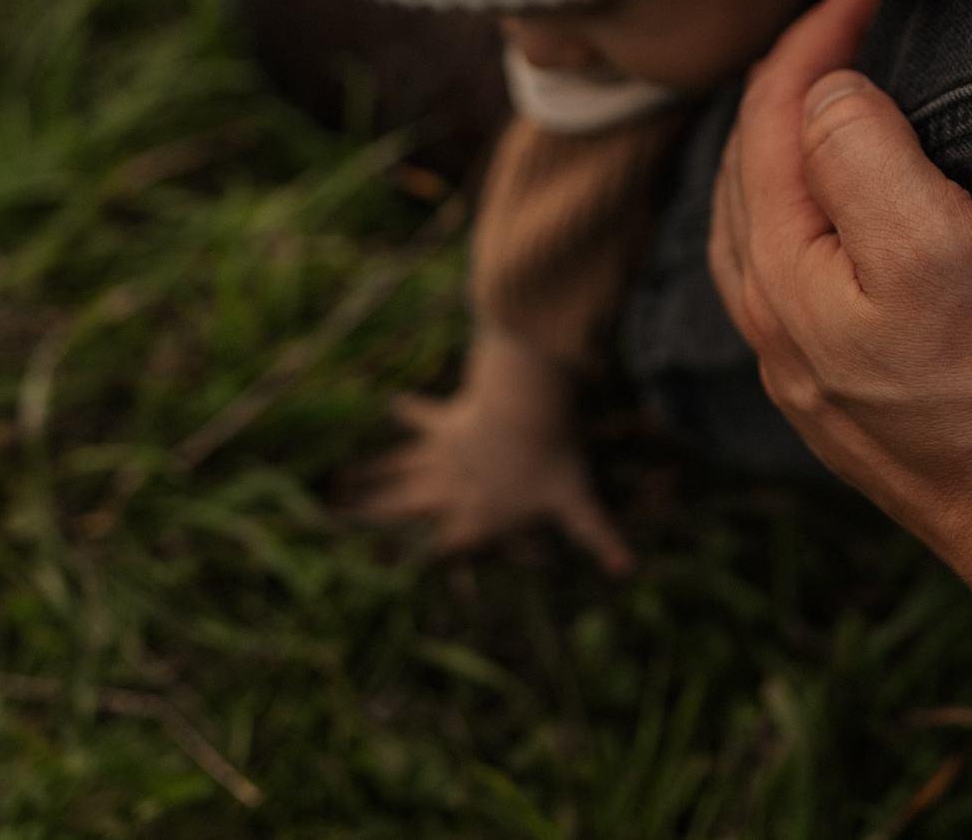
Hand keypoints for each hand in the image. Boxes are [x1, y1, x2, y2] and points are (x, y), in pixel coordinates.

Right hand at [339, 331, 633, 573]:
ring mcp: (443, 456)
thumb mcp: (578, 502)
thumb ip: (599, 537)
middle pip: (406, 509)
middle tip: (341, 521)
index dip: (429, 554)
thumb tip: (630, 570)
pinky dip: (408, 410)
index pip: (448, 545)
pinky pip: (420, 417)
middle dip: (375, 516)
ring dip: (372, 476)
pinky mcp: (444, 422)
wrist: (527, 414)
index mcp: (479, 518)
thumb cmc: (551, 463)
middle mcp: (451, 492)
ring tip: (340, 482)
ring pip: (399, 471)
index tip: (403, 566)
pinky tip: (392, 403)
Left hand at [709, 0, 971, 674]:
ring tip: (860, 91)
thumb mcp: (941, 250)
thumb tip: (826, 92)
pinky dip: (825, 210)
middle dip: (795, 87)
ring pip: (774, 227)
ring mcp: (816, 376)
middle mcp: (777, 333)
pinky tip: (876, 203)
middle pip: (754, 172)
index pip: (770, 122)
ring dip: (802, 148)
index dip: (812, 39)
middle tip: (859, 21)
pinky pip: (811, 277)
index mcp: (783, 282)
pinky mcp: (864, 403)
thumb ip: (861, 156)